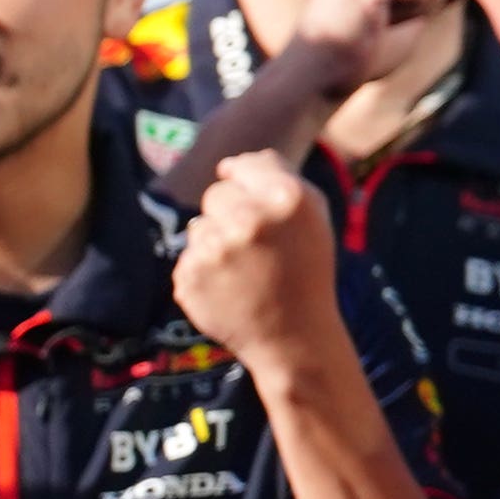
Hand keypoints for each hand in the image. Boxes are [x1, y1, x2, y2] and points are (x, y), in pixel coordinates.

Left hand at [173, 151, 353, 384]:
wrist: (292, 333)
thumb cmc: (306, 267)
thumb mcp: (311, 213)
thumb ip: (275, 175)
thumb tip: (227, 164)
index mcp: (286, 197)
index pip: (241, 167)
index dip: (243, 182)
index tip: (250, 199)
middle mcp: (249, 219)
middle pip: (214, 194)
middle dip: (230, 212)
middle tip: (255, 244)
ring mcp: (215, 249)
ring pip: (198, 225)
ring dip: (215, 241)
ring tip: (244, 268)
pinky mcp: (189, 276)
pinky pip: (187, 256)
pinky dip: (203, 268)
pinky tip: (228, 286)